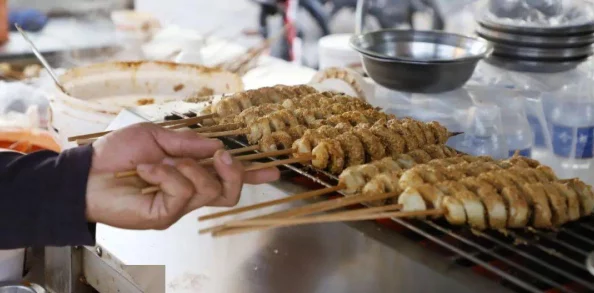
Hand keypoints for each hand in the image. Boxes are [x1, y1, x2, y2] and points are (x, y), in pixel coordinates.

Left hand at [85, 123, 279, 229]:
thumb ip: (188, 143)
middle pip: (230, 192)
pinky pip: (183, 193)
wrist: (87, 172)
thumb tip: (218, 146)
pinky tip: (146, 169)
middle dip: (235, 172)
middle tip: (223, 156)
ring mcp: (177, 206)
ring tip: (162, 161)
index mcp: (190, 171)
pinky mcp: (164, 216)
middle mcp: (189, 191)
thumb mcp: (157, 136)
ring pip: (210, 190)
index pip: (227, 176)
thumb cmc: (117, 153)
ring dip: (190, 168)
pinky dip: (167, 174)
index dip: (252, 174)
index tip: (274, 169)